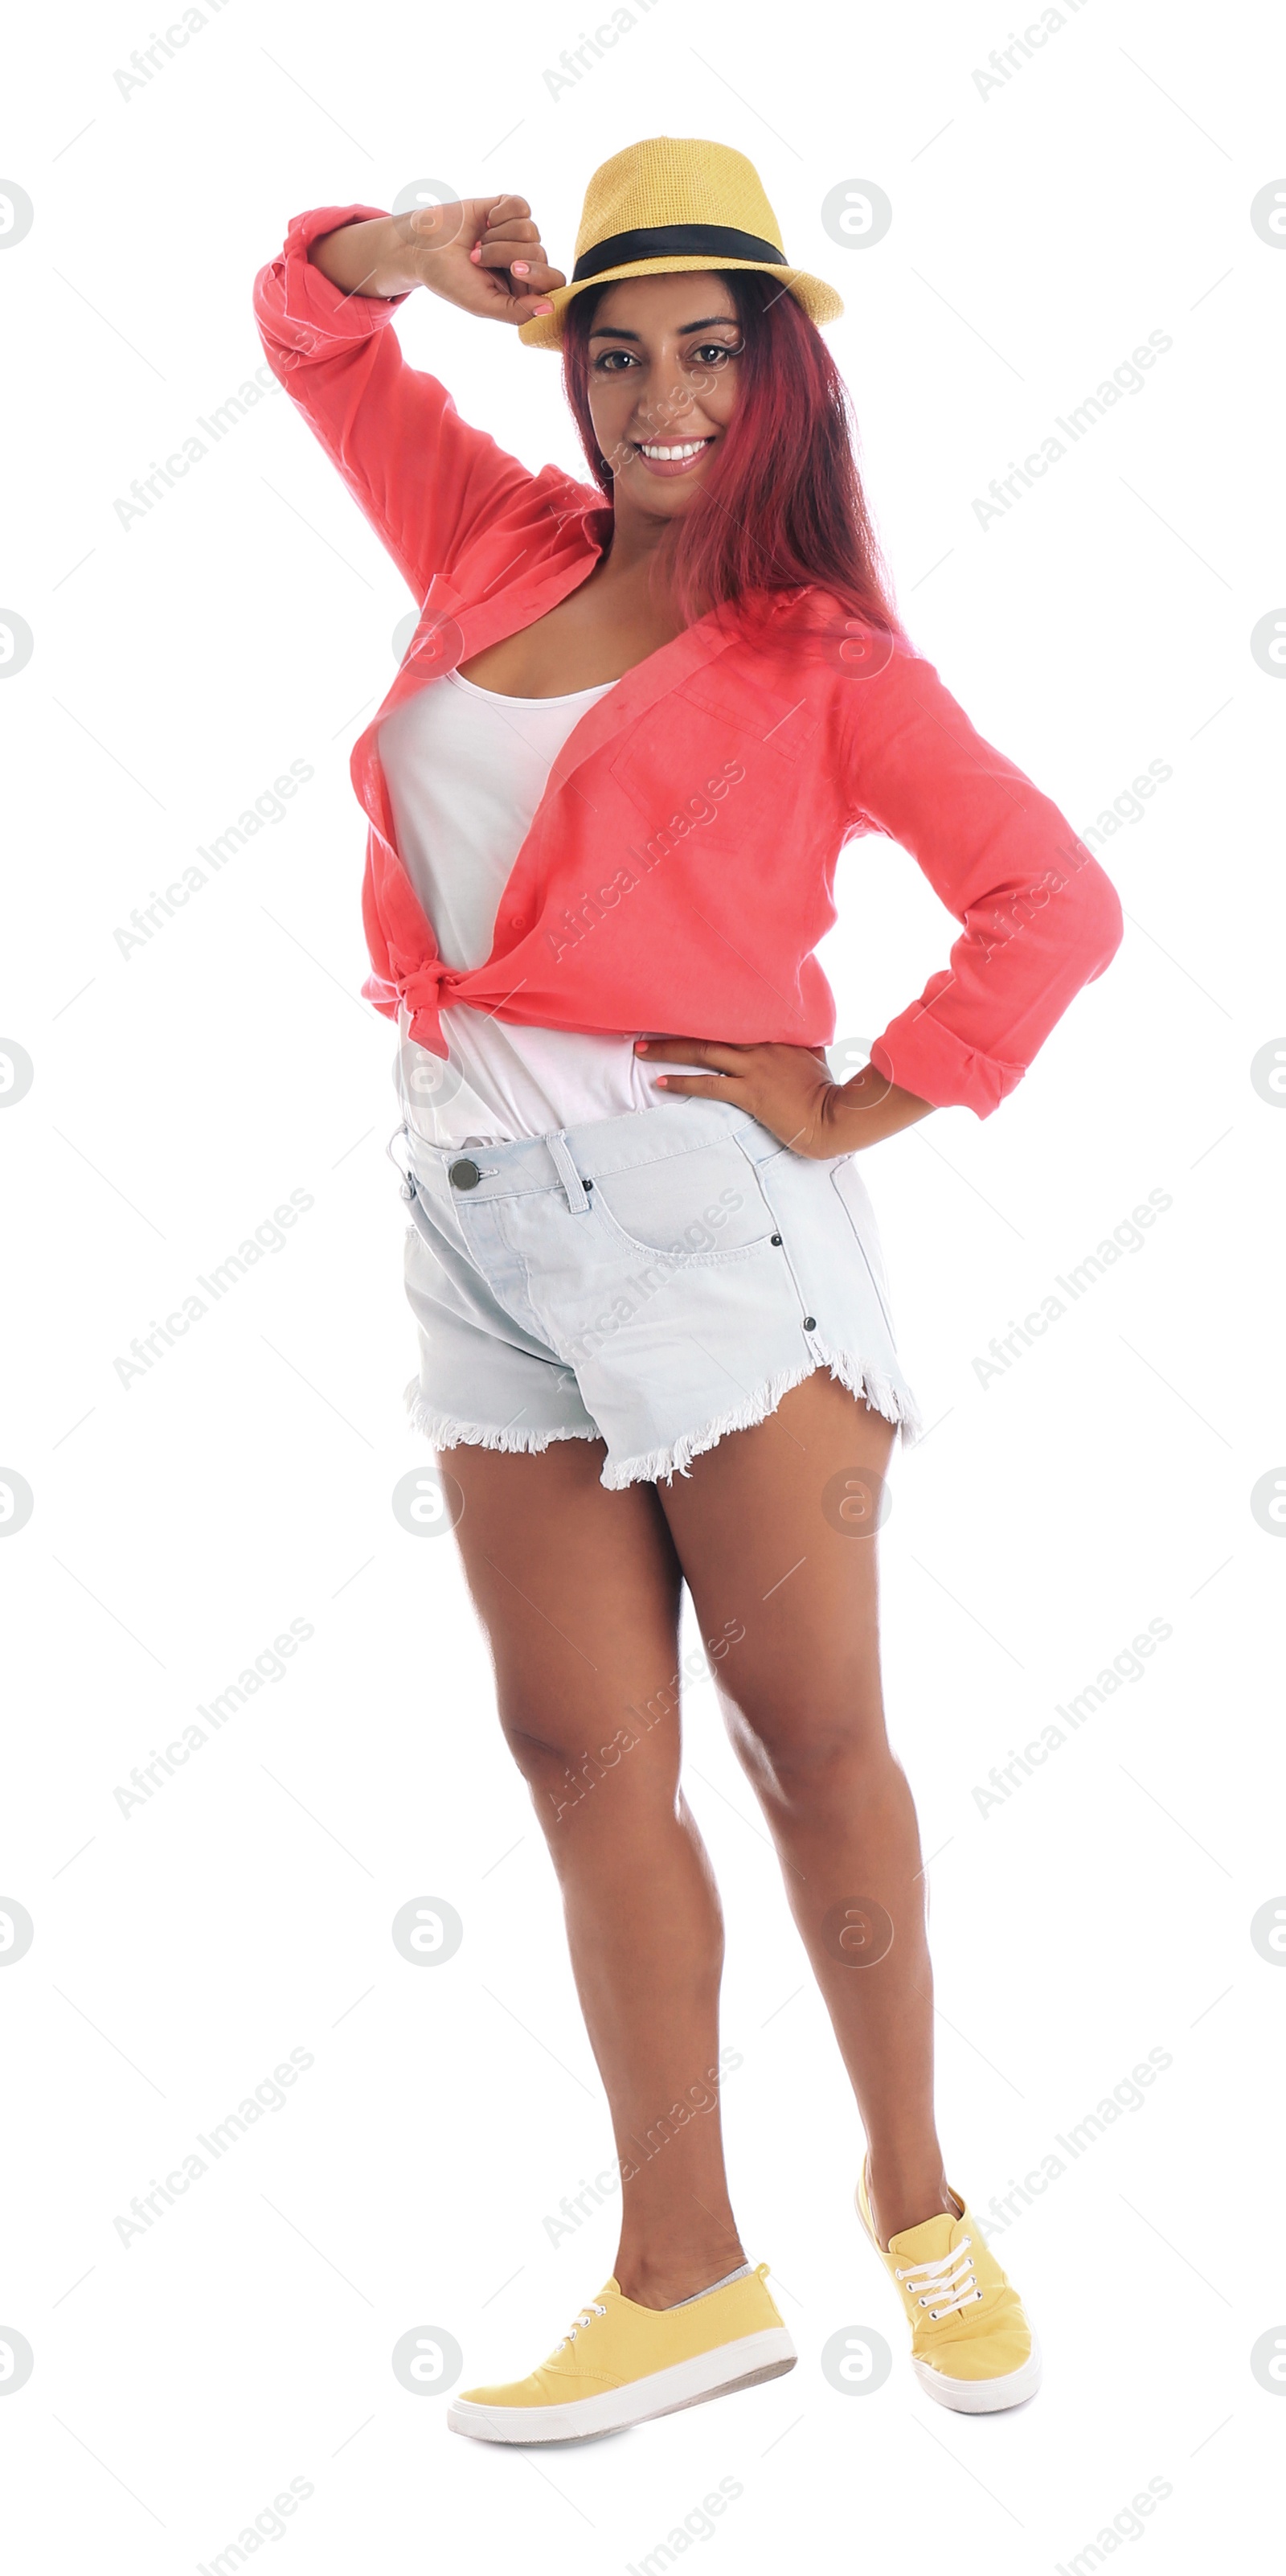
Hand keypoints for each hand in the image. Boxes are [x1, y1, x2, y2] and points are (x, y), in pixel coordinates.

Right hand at [308, 195, 564, 323]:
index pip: (553, 283)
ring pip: (530, 230)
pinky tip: (486, 220)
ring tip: (477, 243)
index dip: (539, 274)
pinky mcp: (508, 209)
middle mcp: (524, 261)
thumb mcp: (481, 304)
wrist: (423, 245)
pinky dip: (501, 213)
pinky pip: (521, 207)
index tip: (514, 269)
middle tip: (476, 258)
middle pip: (540, 253)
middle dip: (505, 253)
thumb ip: (517, 311)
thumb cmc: (450, 279)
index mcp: (522, 288)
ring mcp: (518, 234)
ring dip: (497, 236)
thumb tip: (550, 308)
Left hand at [634, 1038, 933, 1156]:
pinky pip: (709, 1085)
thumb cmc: (824, 1090)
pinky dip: (682, 1082)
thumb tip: (791, 1030)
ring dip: (668, 1051)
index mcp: (775, 1034)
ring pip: (703, 1053)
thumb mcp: (812, 1054)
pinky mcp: (750, 1093)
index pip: (731, 1017)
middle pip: (709, 1031)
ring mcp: (755, 1069)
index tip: (678, 1008)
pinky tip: (660, 1082)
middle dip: (674, 1029)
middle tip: (644, 1027)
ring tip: (640, 1051)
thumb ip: (795, 1040)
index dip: (701, 1013)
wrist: (834, 1117)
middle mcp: (761, 1046)